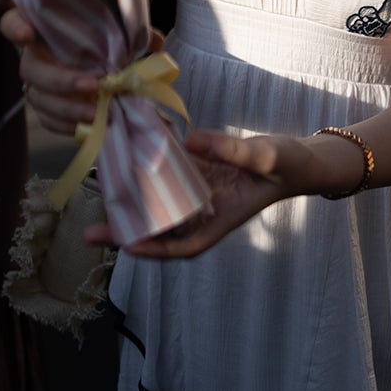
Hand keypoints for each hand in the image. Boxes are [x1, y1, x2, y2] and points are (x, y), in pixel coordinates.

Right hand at [0, 7, 165, 135]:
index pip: (14, 21)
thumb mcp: (126, 38)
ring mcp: (38, 86)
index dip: (15, 26)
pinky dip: (69, 125)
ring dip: (68, 108)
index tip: (28, 33)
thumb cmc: (112, 50)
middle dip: (60, 79)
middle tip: (92, 85)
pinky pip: (48, 120)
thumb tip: (151, 41)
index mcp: (47, 30)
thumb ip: (136, 36)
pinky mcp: (46, 110)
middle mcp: (36, 57)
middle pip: (29, 68)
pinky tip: (91, 125)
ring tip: (98, 112)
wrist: (116, 81)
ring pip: (39, 98)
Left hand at [86, 128, 316, 258]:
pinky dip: (151, 162)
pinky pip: (170, 171)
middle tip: (91, 231)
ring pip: (160, 200)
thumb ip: (232, 151)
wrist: (299, 159)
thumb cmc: (290, 166)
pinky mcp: (200, 172)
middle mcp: (205, 210)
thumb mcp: (266, 158)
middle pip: (162, 227)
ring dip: (132, 196)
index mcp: (221, 218)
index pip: (184, 245)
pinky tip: (130, 144)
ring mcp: (200, 192)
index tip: (128, 247)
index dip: (155, 249)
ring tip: (98, 188)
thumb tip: (191, 141)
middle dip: (128, 230)